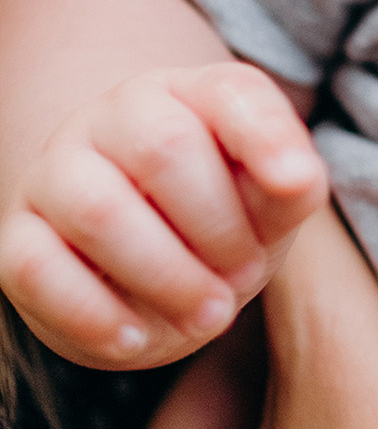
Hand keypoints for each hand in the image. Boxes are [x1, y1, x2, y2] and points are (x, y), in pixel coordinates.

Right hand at [0, 61, 327, 365]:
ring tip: (211, 314)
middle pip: (164, 148)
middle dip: (218, 225)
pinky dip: (94, 314)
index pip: (230, 91)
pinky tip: (137, 337)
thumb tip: (298, 177)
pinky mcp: (17, 238)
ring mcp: (56, 173)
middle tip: (246, 275)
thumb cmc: (217, 225)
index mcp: (189, 94)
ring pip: (100, 209)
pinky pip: (37, 269)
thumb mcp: (267, 206)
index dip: (267, 135)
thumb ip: (290, 186)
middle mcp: (114, 118)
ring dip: (168, 276)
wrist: (141, 273)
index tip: (296, 184)